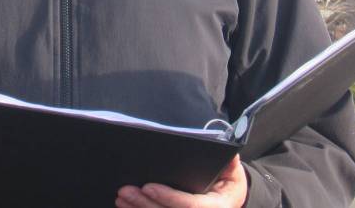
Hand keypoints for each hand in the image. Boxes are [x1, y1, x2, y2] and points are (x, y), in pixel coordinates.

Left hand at [116, 154, 247, 207]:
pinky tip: (126, 207)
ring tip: (121, 197)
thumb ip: (229, 162)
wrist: (228, 201)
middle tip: (125, 191)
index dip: (168, 197)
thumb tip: (227, 152)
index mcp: (215, 207)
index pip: (190, 205)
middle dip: (144, 203)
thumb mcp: (233, 172)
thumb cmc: (228, 184)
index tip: (148, 186)